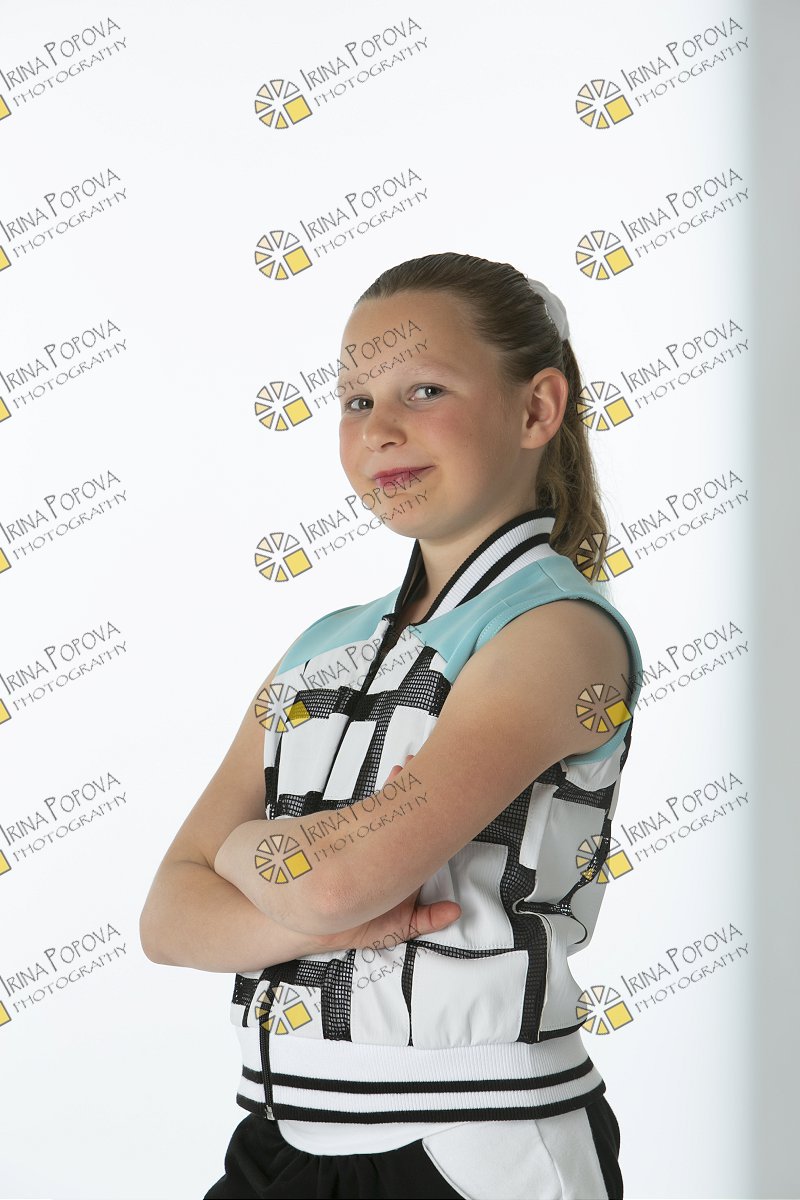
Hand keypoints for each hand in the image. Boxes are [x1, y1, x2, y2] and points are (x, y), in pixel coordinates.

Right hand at [318, 755, 460, 954]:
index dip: (434, 817)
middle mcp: (389, 851)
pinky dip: (373, 797)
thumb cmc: (358, 924)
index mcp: (405, 866)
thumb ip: (425, 919)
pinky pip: (364, 811)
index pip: (424, 837)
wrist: (317, 921)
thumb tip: (454, 910)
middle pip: (408, 816)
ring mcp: (369, 841)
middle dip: (415, 791)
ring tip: (403, 767)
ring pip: (387, 809)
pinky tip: (383, 780)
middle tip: (420, 768)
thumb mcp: (395, 928)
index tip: (444, 795)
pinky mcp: (347, 835)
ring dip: (396, 787)